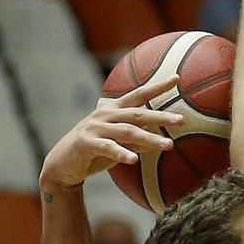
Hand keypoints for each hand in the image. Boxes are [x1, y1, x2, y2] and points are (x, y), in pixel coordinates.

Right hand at [40, 76, 183, 190]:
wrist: (62, 164)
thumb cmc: (94, 152)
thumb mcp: (118, 144)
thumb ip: (137, 141)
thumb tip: (160, 140)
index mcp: (114, 109)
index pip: (139, 95)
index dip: (158, 87)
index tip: (177, 79)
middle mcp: (106, 115)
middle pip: (138, 114)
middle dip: (161, 116)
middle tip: (181, 120)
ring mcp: (95, 128)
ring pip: (127, 132)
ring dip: (149, 138)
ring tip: (168, 145)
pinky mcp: (86, 143)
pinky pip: (108, 148)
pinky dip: (121, 153)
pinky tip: (134, 161)